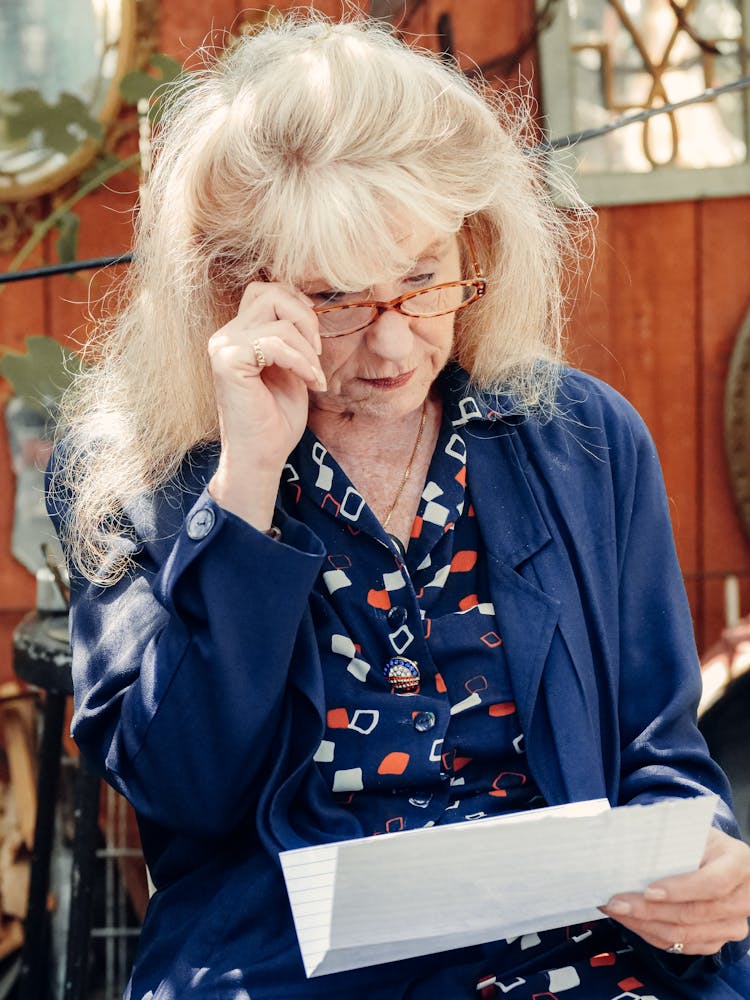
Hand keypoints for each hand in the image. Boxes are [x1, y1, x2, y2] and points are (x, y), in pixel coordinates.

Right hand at [207, 281, 325, 525]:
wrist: (262, 456)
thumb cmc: (276, 419)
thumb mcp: (291, 367)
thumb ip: (291, 336)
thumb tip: (307, 305)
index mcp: (237, 334)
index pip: (265, 291)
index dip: (297, 307)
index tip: (314, 344)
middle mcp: (225, 336)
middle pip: (270, 292)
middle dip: (305, 318)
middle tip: (317, 353)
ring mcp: (223, 347)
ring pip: (278, 319)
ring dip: (307, 349)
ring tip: (314, 377)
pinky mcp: (228, 362)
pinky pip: (275, 343)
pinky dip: (300, 362)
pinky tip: (309, 383)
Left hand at [601, 827, 749, 954]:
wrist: (720, 860)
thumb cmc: (702, 842)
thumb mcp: (694, 831)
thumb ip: (672, 837)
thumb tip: (633, 844)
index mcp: (738, 863)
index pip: (712, 883)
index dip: (680, 890)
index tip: (649, 890)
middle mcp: (743, 898)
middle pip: (694, 913)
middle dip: (650, 910)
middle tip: (617, 902)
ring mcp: (732, 924)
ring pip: (686, 934)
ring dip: (645, 925)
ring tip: (617, 911)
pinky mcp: (718, 940)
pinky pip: (683, 945)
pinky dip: (652, 934)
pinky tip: (632, 921)